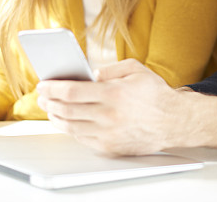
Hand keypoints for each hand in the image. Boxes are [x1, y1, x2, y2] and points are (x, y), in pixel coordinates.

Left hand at [36, 59, 179, 154]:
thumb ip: (110, 69)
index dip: (53, 87)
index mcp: (114, 93)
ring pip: (71, 126)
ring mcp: (108, 134)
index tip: (43, 84)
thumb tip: (88, 74)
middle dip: (49, 101)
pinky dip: (71, 129)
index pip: (72, 91)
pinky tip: (67, 121)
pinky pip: (82, 138)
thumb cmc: (155, 94)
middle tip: (42, 95)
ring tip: (50, 108)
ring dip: (56, 116)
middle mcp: (109, 115)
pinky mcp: (110, 147)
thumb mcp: (136, 69)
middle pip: (66, 110)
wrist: (174, 121)